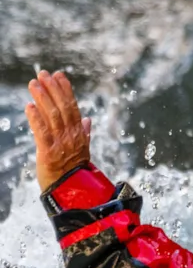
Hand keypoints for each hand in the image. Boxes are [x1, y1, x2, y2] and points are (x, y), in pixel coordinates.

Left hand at [25, 70, 91, 191]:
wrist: (72, 192)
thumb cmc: (74, 172)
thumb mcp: (83, 151)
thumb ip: (85, 134)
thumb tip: (88, 119)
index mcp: (80, 135)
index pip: (73, 108)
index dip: (66, 91)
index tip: (59, 76)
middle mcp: (72, 137)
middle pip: (63, 108)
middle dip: (52, 89)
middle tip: (43, 74)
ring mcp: (61, 144)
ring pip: (52, 117)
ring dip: (42, 98)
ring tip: (34, 84)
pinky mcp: (48, 152)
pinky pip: (42, 132)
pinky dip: (35, 118)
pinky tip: (29, 106)